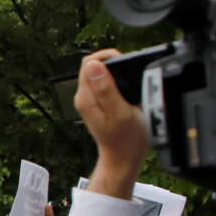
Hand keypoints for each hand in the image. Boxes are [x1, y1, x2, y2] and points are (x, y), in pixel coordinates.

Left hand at [74, 49, 147, 197]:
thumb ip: (106, 88)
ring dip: (117, 74)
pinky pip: (106, 84)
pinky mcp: (99, 104)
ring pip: (101, 74)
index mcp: (86, 97)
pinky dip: (118, 83)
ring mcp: (91, 100)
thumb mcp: (119, 112)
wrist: (123, 158)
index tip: (126, 63)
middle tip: (131, 75)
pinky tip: (128, 91)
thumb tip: (94, 65)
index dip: (108, 57)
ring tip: (131, 84)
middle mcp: (84, 97)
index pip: (90, 62)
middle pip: (94, 66)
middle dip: (114, 64)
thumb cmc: (125, 139)